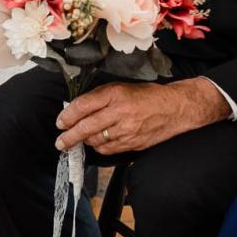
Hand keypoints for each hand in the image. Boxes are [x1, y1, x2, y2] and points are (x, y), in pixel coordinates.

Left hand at [54, 79, 227, 155]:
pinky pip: (108, 149)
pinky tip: (99, 142)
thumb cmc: (147, 96)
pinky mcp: (133, 143)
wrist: (176, 108)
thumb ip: (99, 98)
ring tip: (81, 139)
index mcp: (115, 94)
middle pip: (86, 127)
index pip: (83, 106)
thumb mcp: (121, 88)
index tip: (60, 122)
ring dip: (85, 141)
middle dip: (69, 137)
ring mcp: (127, 130)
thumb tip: (75, 111)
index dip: (68, 115)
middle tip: (60, 142)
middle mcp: (120, 112)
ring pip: (96, 140)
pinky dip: (100, 147)